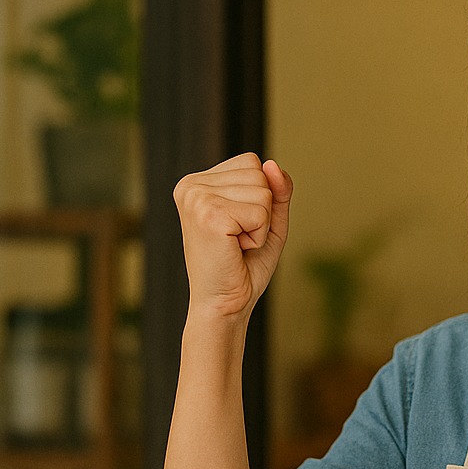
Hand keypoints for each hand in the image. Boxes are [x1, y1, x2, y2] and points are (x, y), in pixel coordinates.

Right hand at [173, 152, 292, 319]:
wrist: (224, 305)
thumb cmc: (243, 267)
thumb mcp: (268, 221)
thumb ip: (276, 190)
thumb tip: (272, 164)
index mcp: (197, 182)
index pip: (252, 163)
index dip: (260, 198)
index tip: (237, 227)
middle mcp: (191, 185)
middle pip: (259, 173)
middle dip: (262, 212)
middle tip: (238, 240)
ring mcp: (196, 197)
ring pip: (263, 191)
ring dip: (261, 225)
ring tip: (236, 245)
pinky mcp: (208, 214)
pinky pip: (261, 212)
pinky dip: (258, 236)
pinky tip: (235, 249)